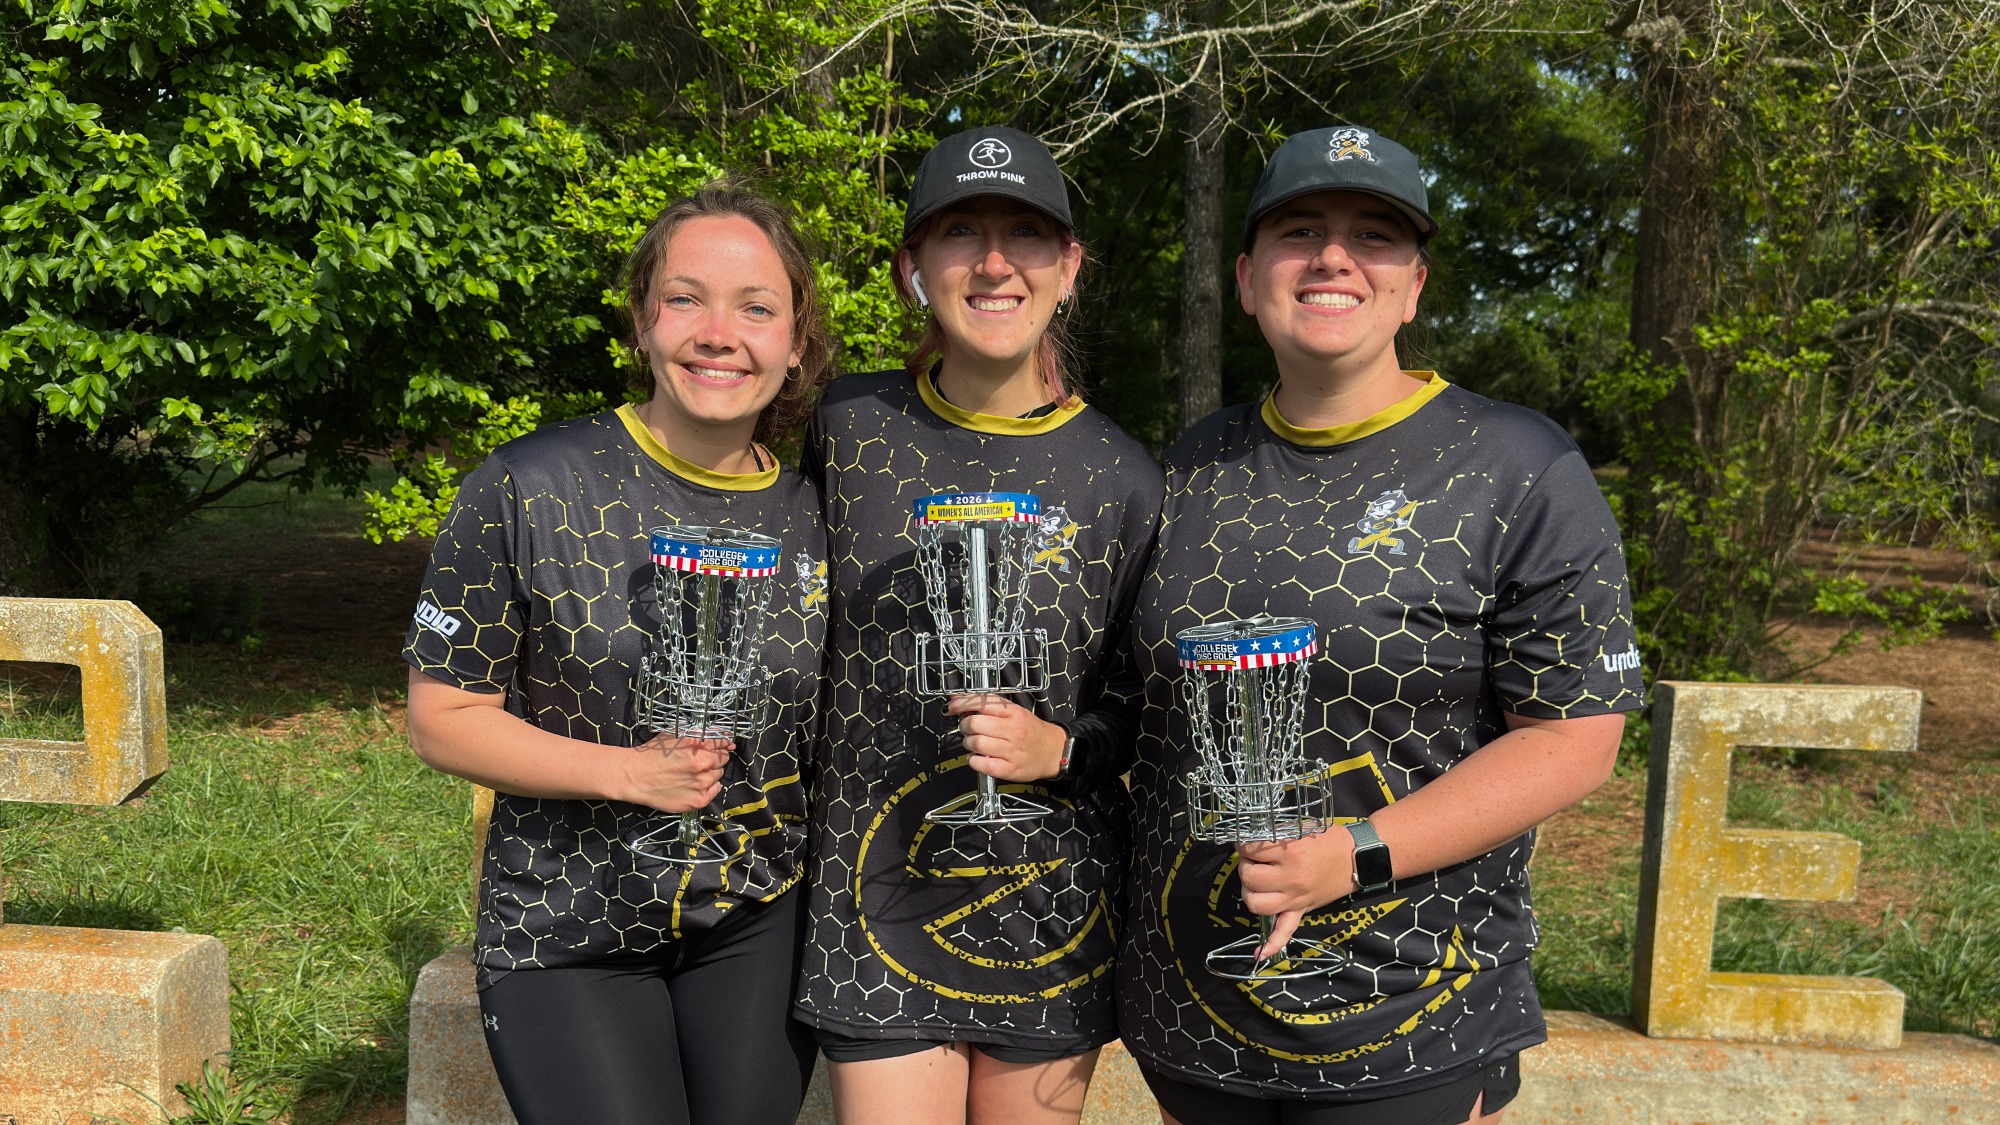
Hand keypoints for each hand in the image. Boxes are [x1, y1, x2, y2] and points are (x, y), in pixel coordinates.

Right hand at [623, 733, 731, 812]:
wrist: (634, 776)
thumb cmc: (652, 754)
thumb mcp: (674, 735)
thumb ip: (697, 734)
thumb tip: (720, 736)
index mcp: (697, 744)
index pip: (723, 742)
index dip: (723, 743)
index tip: (723, 745)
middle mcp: (703, 764)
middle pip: (723, 759)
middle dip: (715, 758)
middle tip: (699, 761)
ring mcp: (702, 784)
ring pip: (718, 775)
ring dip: (710, 773)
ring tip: (692, 774)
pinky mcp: (698, 800)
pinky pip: (715, 790)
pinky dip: (708, 787)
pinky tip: (694, 784)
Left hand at [945, 694, 1065, 781]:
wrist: (1052, 752)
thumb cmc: (1029, 730)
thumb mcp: (1012, 712)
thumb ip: (986, 705)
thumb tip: (956, 698)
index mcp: (1013, 712)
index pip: (981, 702)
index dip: (961, 704)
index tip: (951, 708)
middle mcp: (1014, 730)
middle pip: (974, 724)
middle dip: (965, 726)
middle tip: (969, 729)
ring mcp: (1012, 751)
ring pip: (976, 743)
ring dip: (968, 743)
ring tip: (974, 744)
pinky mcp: (1010, 769)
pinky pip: (982, 764)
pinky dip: (973, 761)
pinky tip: (978, 758)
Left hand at [1237, 825, 1358, 960]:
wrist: (1356, 858)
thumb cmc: (1328, 840)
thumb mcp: (1300, 828)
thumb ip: (1275, 834)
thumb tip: (1249, 841)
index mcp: (1291, 853)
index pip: (1250, 850)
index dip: (1245, 844)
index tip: (1249, 843)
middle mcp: (1291, 878)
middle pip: (1249, 878)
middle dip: (1246, 865)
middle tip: (1254, 859)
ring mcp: (1295, 898)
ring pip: (1256, 904)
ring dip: (1249, 892)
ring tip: (1257, 882)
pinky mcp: (1301, 911)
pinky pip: (1285, 932)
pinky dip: (1271, 944)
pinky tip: (1258, 953)